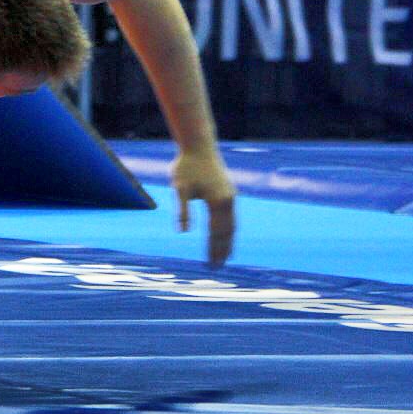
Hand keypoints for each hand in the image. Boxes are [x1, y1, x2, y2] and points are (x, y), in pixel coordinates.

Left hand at [171, 149, 236, 267]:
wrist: (199, 145)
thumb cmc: (187, 165)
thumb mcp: (180, 188)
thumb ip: (183, 210)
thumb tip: (183, 232)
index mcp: (218, 201)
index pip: (216, 233)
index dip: (213, 250)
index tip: (210, 265)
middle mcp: (228, 201)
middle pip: (227, 232)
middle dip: (222, 250)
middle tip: (217, 268)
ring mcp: (231, 196)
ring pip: (232, 225)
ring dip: (228, 242)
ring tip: (225, 257)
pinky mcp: (229, 192)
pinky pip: (232, 217)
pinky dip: (230, 230)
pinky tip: (226, 235)